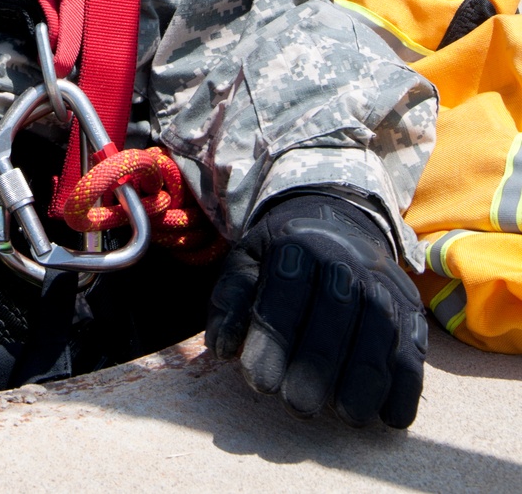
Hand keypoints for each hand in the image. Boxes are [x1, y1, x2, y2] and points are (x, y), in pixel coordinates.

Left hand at [205, 194, 427, 427]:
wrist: (335, 223)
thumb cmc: (280, 256)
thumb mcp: (246, 262)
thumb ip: (231, 301)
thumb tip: (225, 349)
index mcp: (298, 244)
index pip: (286, 292)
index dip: (273, 340)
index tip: (260, 383)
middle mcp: (346, 259)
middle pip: (337, 312)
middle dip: (319, 364)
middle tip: (299, 407)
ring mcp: (383, 284)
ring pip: (381, 329)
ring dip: (366, 377)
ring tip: (347, 416)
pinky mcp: (410, 310)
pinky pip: (413, 347)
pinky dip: (406, 383)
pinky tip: (390, 416)